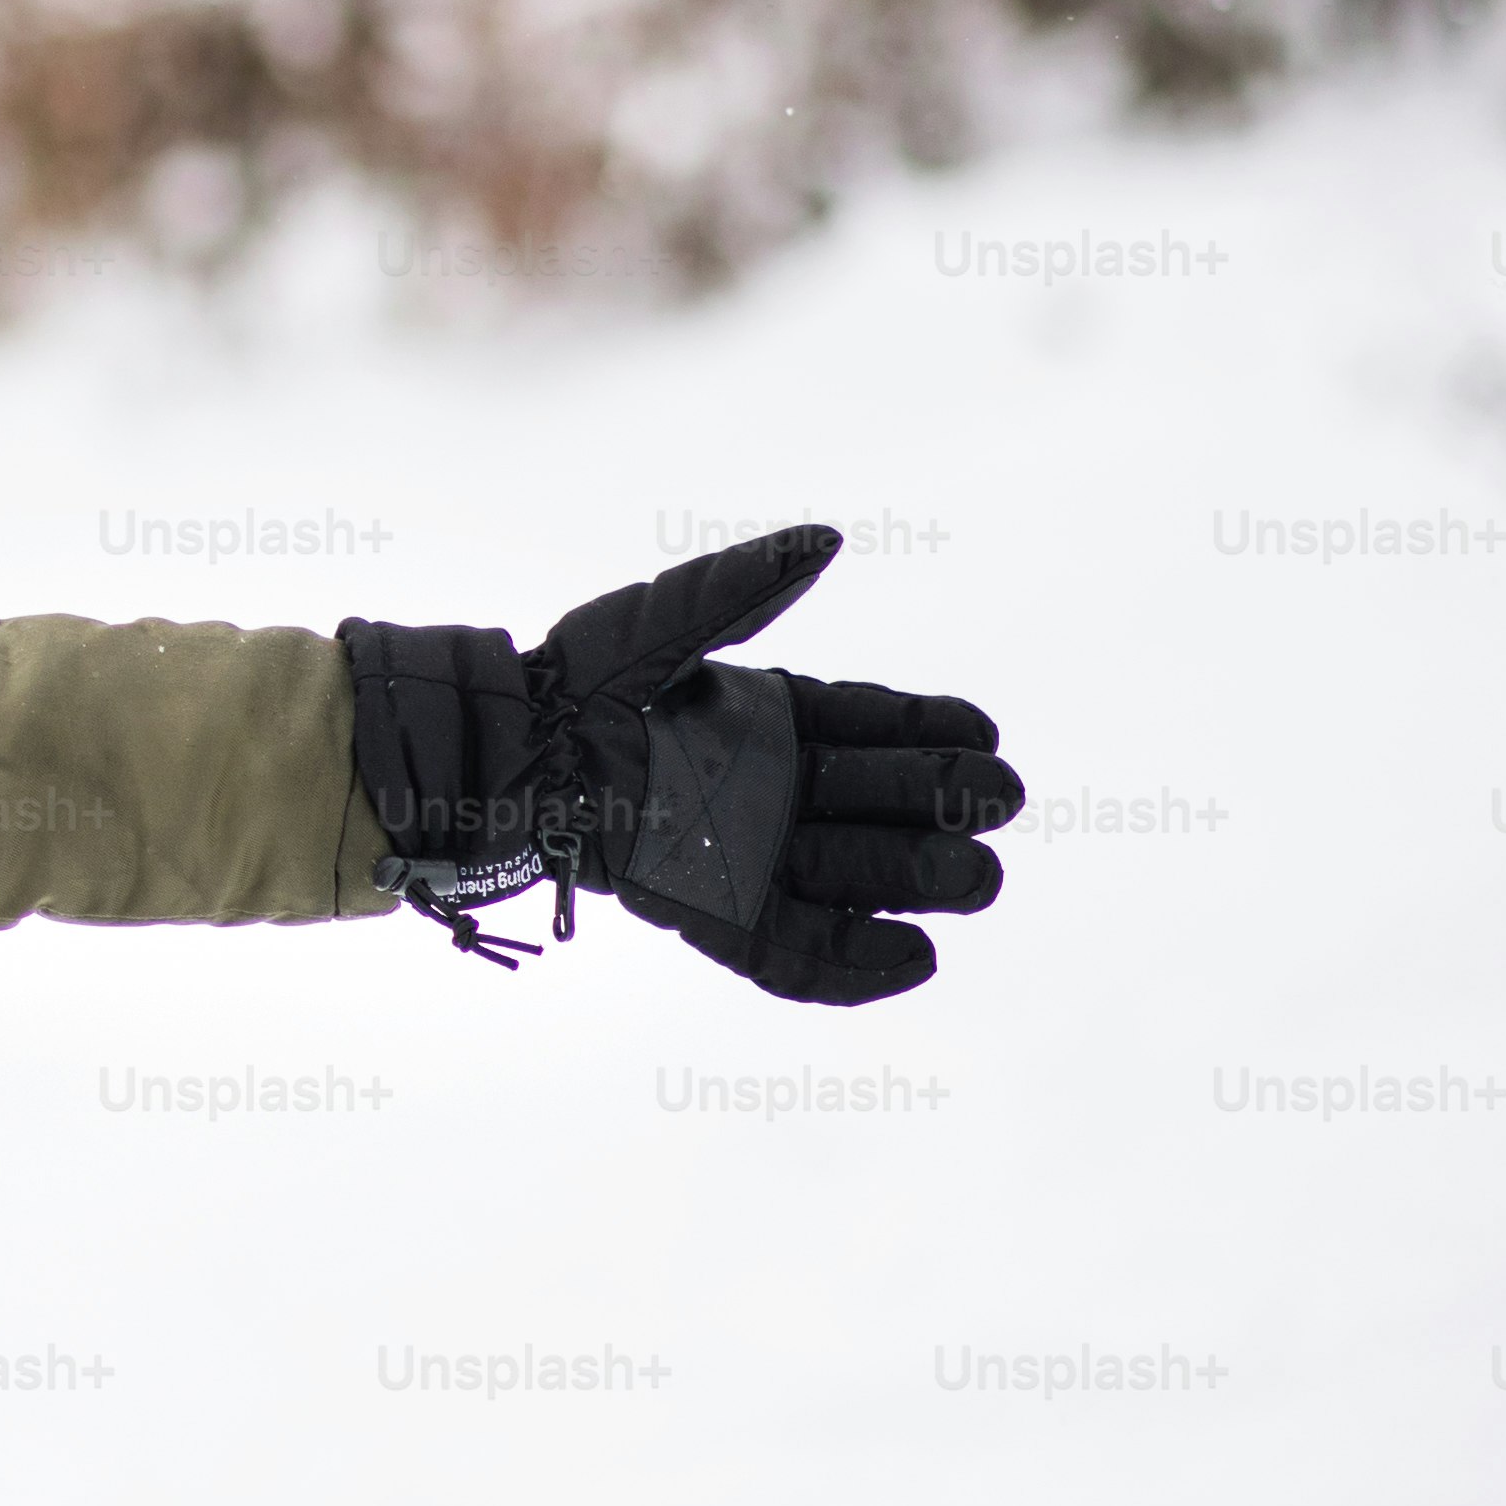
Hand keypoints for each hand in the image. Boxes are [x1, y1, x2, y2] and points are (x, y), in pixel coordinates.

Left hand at [347, 526, 1023, 1005]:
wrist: (512, 752)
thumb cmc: (579, 679)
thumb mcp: (662, 624)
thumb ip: (743, 587)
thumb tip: (825, 541)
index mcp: (775, 725)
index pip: (877, 730)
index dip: (934, 733)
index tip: (983, 732)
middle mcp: (776, 794)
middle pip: (883, 807)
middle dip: (944, 807)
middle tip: (993, 801)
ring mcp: (751, 858)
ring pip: (855, 878)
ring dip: (918, 882)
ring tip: (975, 877)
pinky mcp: (717, 915)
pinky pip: (794, 951)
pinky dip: (853, 964)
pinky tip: (914, 958)